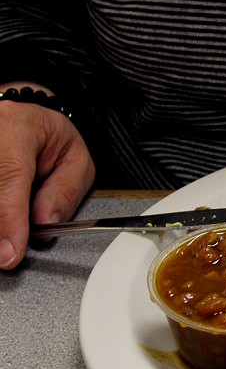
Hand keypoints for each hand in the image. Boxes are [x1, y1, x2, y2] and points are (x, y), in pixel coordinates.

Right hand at [0, 99, 94, 269]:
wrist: (23, 115)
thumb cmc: (49, 136)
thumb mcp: (75, 157)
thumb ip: (65, 191)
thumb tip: (47, 224)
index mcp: (17, 127)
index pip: (10, 177)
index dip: (9, 219)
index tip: (9, 252)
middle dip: (1, 227)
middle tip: (8, 253)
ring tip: (10, 232)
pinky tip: (5, 222)